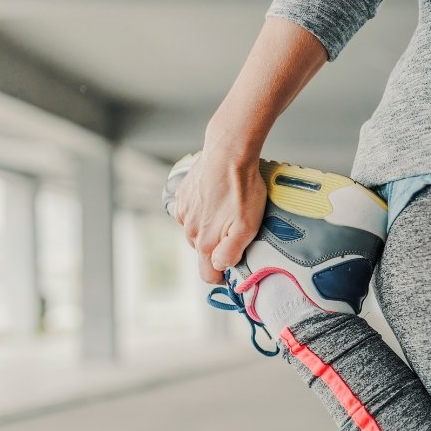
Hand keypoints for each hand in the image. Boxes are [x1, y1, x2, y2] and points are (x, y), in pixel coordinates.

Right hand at [173, 150, 265, 283]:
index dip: (221, 276)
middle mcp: (190, 230)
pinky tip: (216, 199)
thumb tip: (220, 267)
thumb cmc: (241, 188)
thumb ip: (231, 252)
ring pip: (197, 231)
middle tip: (237, 230)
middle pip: (204, 251)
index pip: (207, 274)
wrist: (228, 153)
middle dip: (218, 247)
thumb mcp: (247, 226)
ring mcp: (184, 212)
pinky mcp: (183, 196)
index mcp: (206, 242)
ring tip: (228, 211)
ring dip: (210, 227)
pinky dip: (202, 211)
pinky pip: (191, 212)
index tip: (232, 269)